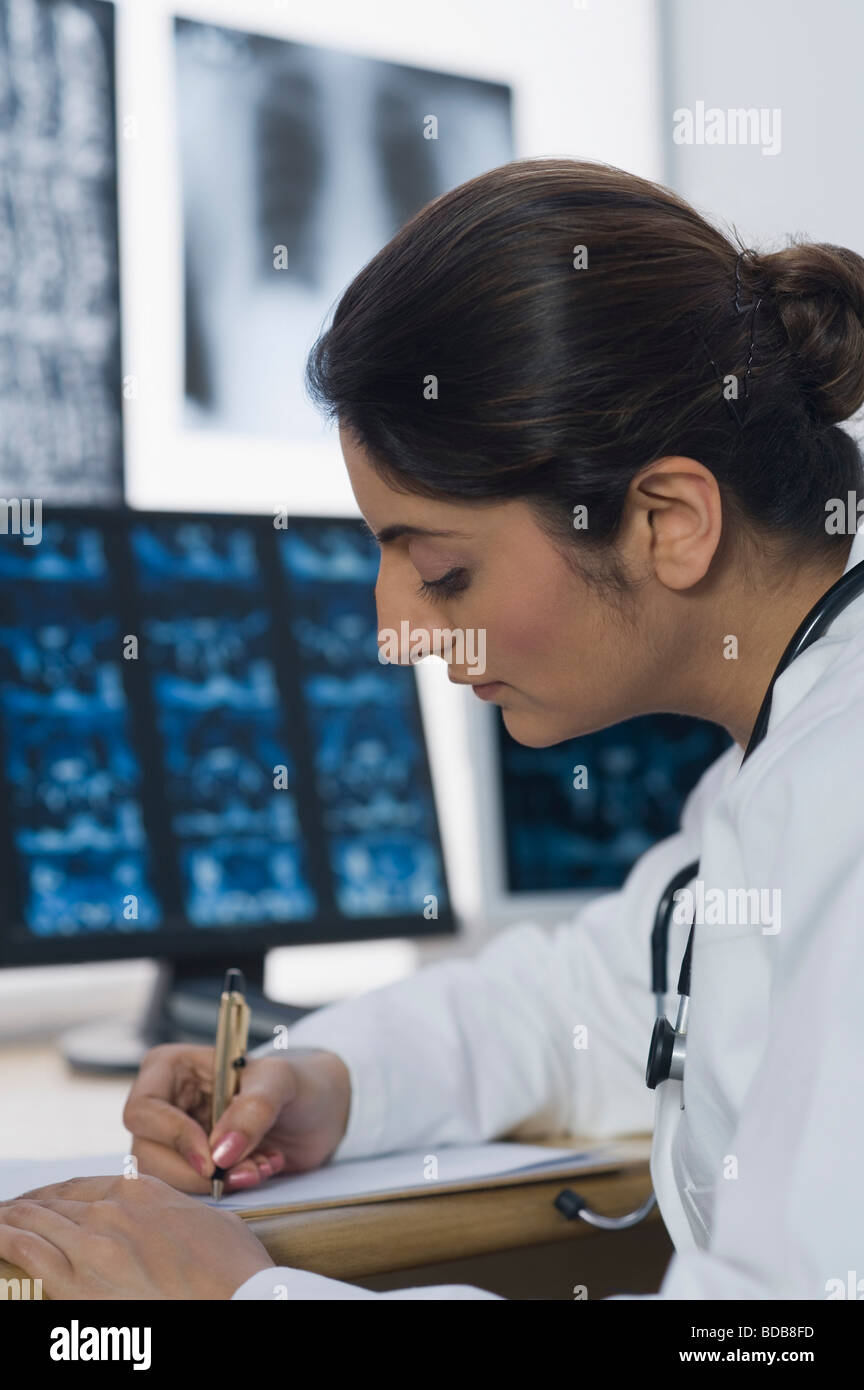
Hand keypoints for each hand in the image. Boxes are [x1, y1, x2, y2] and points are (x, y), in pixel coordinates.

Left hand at [0, 1173, 273, 1298]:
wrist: (236, 1299)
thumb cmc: (234, 1269)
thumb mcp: (210, 1222)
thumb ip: (180, 1212)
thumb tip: (175, 1217)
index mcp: (143, 1192)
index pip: (82, 1187)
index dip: (53, 1193)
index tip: (39, 1200)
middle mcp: (112, 1209)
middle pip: (54, 1203)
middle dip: (26, 1206)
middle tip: (6, 1209)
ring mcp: (92, 1242)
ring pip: (35, 1221)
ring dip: (9, 1217)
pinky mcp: (78, 1280)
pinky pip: (27, 1249)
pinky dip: (5, 1237)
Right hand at [123, 1044, 351, 1193]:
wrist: (320, 1112)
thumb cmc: (297, 1081)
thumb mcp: (281, 1082)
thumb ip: (253, 1109)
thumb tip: (220, 1153)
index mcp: (171, 1068)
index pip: (142, 1110)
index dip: (172, 1137)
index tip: (212, 1159)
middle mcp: (164, 1104)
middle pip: (146, 1153)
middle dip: (199, 1171)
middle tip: (248, 1171)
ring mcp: (175, 1139)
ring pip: (167, 1179)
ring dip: (216, 1184)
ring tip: (261, 1167)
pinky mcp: (193, 1167)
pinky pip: (192, 1191)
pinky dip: (227, 1189)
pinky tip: (260, 1171)